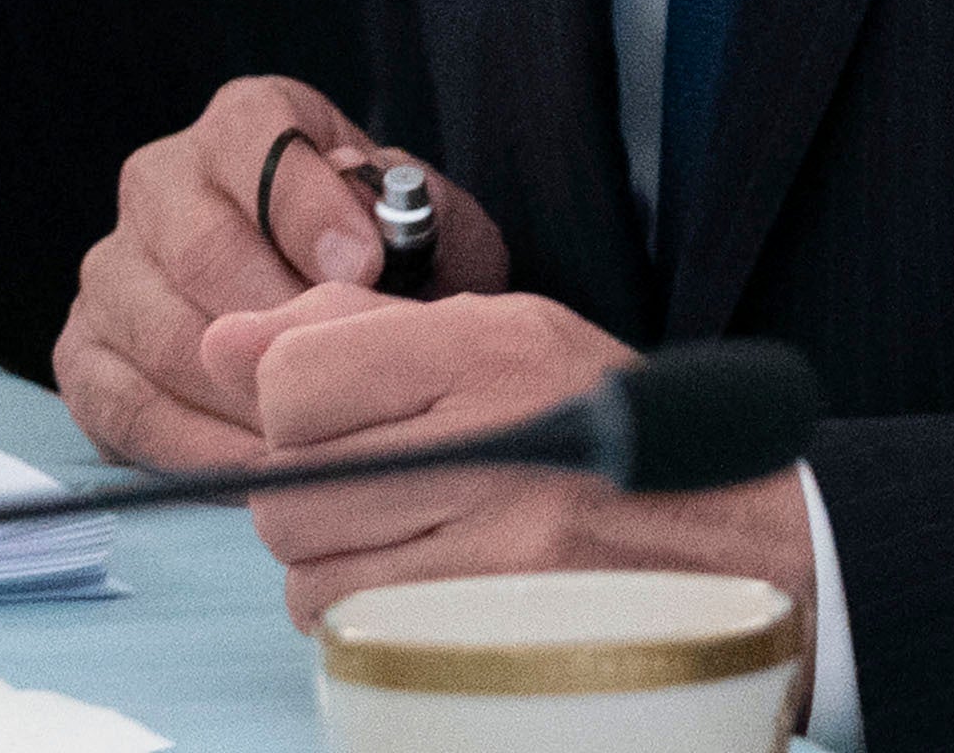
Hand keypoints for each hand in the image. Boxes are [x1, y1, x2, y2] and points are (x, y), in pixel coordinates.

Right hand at [54, 75, 504, 471]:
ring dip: (243, 398)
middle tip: (341, 378)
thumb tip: (373, 237)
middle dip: (279, 324)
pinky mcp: (84, 356)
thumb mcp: (423, 224)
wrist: (330, 317)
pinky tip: (264, 469)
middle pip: (202, 250)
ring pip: (164, 338)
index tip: (363, 270)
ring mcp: (112, 272)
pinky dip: (199, 450)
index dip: (310, 209)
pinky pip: (129, 410)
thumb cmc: (384, 262)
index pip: (257, 144)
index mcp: (246, 125)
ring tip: (320, 437)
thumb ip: (413, 217)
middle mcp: (160, 183)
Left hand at [210, 285, 819, 649]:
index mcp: (489, 348)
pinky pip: (350, 626)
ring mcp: (494, 549)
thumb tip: (220, 342)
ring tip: (402, 523)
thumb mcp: (500, 329)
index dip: (287, 397)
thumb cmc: (609, 422)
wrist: (733, 533)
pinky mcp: (492, 625)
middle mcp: (492, 445)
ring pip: (304, 569)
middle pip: (283, 488)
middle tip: (370, 472)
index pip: (292, 379)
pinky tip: (418, 573)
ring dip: (327, 553)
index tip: (328, 403)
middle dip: (302, 484)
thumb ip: (348, 327)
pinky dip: (358, 606)